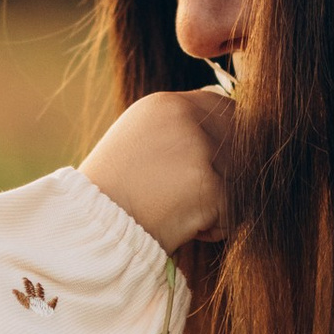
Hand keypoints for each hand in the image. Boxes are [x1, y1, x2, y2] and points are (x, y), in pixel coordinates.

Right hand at [79, 90, 232, 253]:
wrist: (92, 229)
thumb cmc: (113, 194)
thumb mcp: (139, 141)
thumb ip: (180, 129)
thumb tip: (232, 125)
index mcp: (165, 104)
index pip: (225, 109)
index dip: (228, 142)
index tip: (210, 169)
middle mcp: (183, 117)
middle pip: (240, 141)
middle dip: (228, 173)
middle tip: (196, 197)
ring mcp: (197, 149)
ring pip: (242, 175)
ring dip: (224, 201)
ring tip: (185, 214)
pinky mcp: (209, 186)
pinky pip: (237, 208)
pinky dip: (219, 226)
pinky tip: (188, 229)